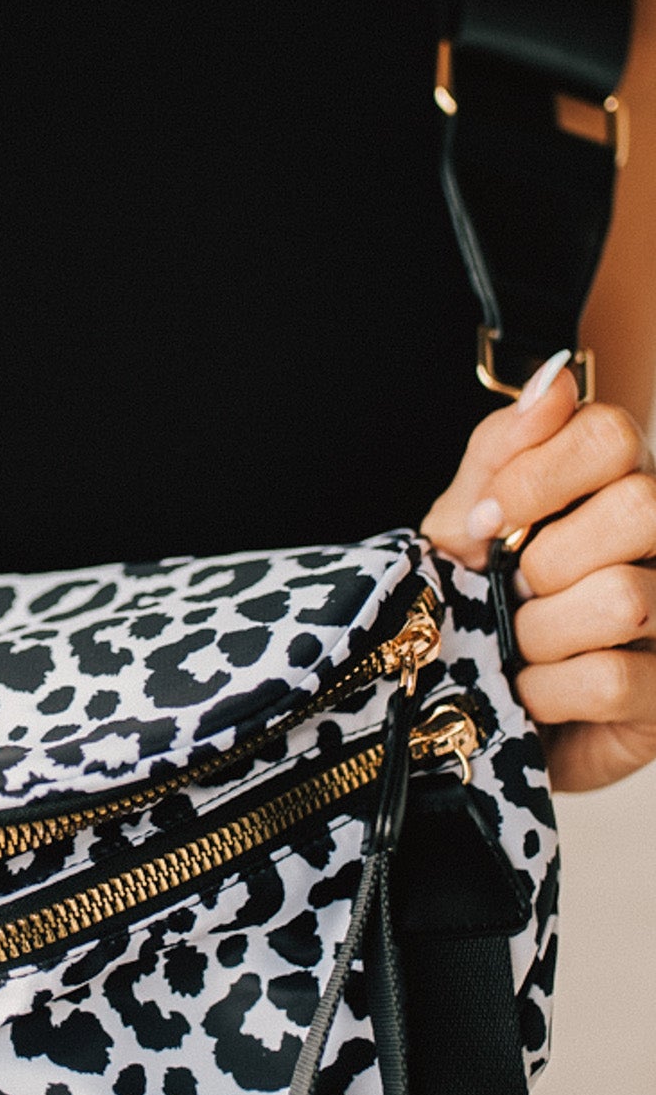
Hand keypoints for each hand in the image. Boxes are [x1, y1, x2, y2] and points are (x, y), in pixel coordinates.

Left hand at [421, 353, 655, 793]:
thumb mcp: (465, 526)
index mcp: (615, 489)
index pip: (612, 433)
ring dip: (541, 633)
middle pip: (640, 507)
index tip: (485, 522)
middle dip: (546, 560)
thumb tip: (554, 379)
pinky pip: (615, 679)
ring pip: (626, 597)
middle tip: (511, 593)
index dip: (539, 475)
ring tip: (518, 649)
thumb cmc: (472, 610)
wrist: (458, 715)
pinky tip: (530, 696)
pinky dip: (549, 692)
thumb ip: (502, 451)